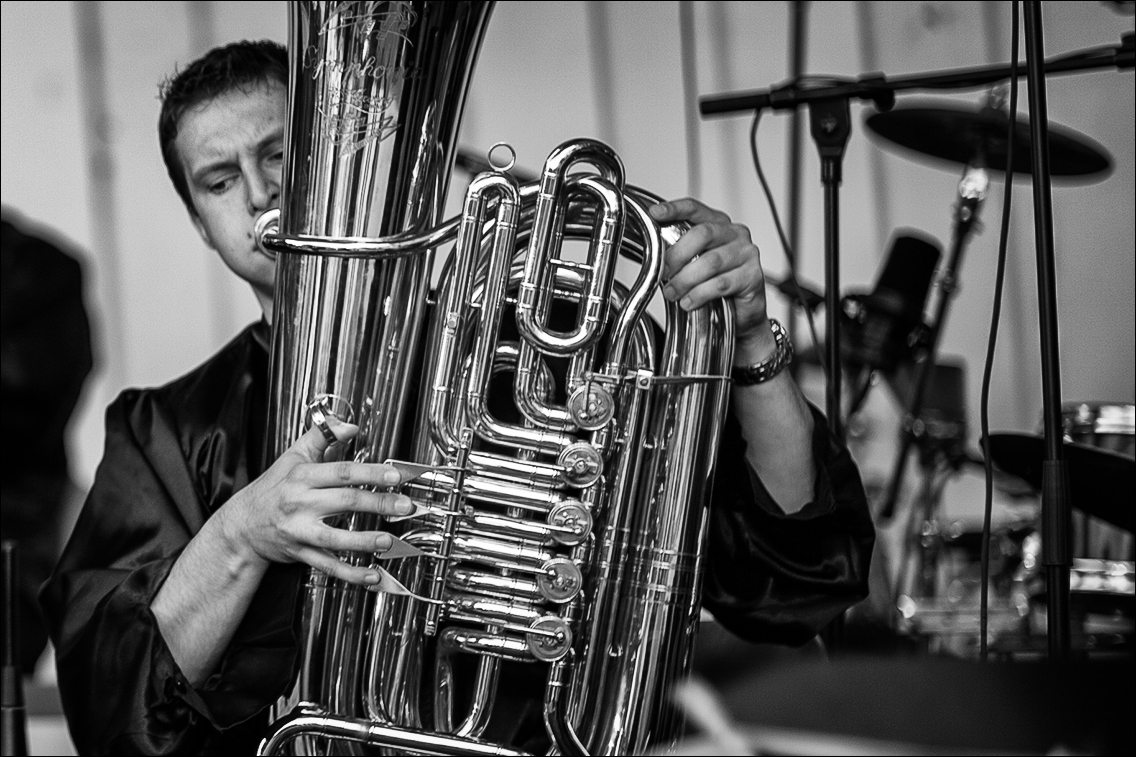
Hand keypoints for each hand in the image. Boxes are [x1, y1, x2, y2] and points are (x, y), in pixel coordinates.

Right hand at [215, 418, 411, 587]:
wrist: (242, 524)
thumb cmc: (272, 489)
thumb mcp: (293, 456)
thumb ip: (321, 437)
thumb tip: (348, 425)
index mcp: (303, 477)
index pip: (342, 472)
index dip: (370, 474)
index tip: (394, 476)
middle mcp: (301, 504)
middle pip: (344, 502)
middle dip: (378, 504)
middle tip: (404, 506)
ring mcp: (300, 531)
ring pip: (335, 538)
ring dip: (364, 541)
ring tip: (388, 541)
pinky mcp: (301, 553)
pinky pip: (327, 565)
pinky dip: (350, 573)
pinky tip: (371, 575)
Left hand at [650, 198, 774, 363]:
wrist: (743, 313)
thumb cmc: (718, 284)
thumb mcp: (696, 263)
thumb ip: (680, 254)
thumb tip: (653, 257)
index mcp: (718, 224)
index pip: (695, 209)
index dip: (674, 209)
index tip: (654, 213)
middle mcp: (735, 234)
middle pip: (702, 234)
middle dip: (677, 254)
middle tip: (662, 272)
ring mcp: (746, 254)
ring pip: (710, 262)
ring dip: (685, 279)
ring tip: (672, 293)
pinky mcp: (753, 276)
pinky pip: (720, 284)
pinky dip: (699, 294)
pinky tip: (688, 302)